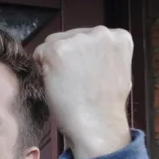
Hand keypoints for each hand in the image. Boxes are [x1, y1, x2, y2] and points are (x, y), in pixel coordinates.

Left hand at [33, 26, 132, 158]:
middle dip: (67, 58)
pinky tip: (57, 84)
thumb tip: (88, 52)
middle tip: (76, 83)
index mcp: (119, 37)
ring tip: (69, 84)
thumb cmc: (104, 106)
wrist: (96, 125)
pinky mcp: (58, 50)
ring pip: (52, 44)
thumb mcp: (117, 71)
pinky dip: (42, 69)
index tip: (87, 76)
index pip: (87, 37)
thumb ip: (104, 55)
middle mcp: (101, 32)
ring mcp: (79, 39)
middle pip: (68, 38)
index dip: (81, 59)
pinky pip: (38, 53)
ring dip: (54, 63)